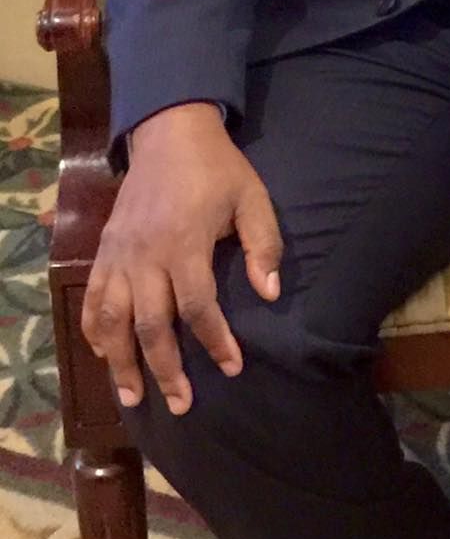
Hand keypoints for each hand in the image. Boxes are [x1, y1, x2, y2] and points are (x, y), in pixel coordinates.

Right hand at [81, 102, 281, 415]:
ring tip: (133, 396)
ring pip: (112, 319)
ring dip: (120, 361)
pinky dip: (94, 329)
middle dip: (166, 369)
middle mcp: (145, 255)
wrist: (170, 133)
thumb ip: (263, 246)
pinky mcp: (104, 250)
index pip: (198, 307)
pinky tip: (103, 354)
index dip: (215, 341)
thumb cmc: (218, 169)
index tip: (232, 368)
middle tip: (181, 405)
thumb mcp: (253, 199)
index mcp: (184, 243)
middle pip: (151, 325)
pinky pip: (92, 298)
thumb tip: (269, 294)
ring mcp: (119, 254)